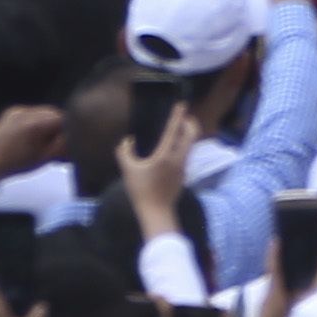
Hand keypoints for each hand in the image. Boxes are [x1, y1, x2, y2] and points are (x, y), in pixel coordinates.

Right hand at [121, 116, 200, 236]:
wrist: (156, 211)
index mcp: (165, 155)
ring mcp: (184, 166)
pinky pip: (187, 153)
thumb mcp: (128, 170)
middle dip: (190, 122)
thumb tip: (127, 140)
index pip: (174, 130)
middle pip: (192, 134)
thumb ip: (125, 153)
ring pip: (191, 144)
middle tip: (183, 116)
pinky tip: (175, 147)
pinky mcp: (184, 173)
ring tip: (179, 129)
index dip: (178, 116)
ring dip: (188, 133)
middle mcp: (178, 158)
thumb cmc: (141, 190)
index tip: (181, 104)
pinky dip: (184, 144)